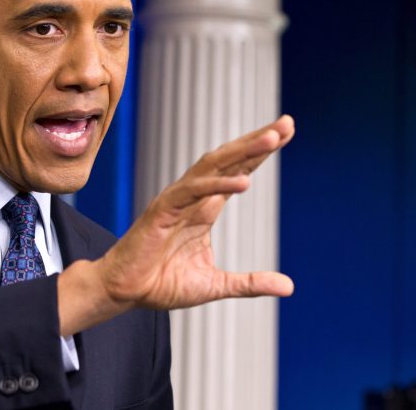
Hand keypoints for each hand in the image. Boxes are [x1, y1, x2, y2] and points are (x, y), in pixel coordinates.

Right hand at [98, 115, 294, 309]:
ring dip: (242, 151)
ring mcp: (177, 200)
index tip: (286, 132)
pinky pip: (192, 190)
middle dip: (258, 141)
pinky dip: (217, 184)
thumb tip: (289, 287)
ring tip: (272, 139)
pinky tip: (244, 181)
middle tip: (287, 123)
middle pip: (229, 160)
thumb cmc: (162, 283)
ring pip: (212, 166)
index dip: (259, 153)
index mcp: (205, 209)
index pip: (237, 172)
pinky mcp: (162, 210)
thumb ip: (250, 283)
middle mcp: (193, 197)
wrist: (126, 292)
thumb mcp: (215, 285)